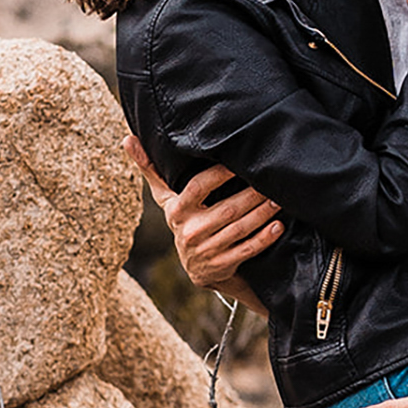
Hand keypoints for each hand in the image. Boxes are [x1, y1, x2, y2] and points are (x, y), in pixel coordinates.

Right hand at [125, 137, 282, 287]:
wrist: (197, 268)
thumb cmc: (185, 220)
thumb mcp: (167, 198)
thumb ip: (151, 169)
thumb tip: (128, 138)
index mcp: (177, 210)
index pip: (198, 187)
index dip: (218, 174)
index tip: (237, 162)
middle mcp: (190, 231)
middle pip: (227, 208)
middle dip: (252, 194)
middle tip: (272, 181)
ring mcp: (207, 251)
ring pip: (240, 229)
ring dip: (262, 214)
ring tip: (278, 199)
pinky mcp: (222, 266)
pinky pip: (247, 250)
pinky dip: (265, 238)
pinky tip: (278, 225)